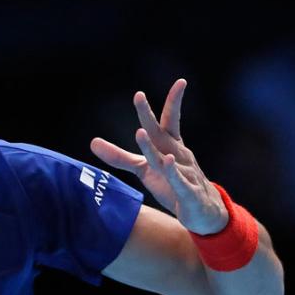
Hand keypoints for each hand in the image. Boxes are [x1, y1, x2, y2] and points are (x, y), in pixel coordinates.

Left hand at [90, 79, 227, 234]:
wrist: (202, 212)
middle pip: (161, 132)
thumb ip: (119, 157)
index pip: (169, 121)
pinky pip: (179, 181)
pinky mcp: (187, 192)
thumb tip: (92, 142)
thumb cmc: (172, 184)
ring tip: (139, 132)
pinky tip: (167, 161)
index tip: (173, 82)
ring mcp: (185, 173)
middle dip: (148, 116)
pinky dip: (173, 172)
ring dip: (151, 146)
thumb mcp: (143, 168)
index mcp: (170, 146)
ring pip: (165, 158)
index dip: (172, 102)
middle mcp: (178, 155)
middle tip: (138, 96)